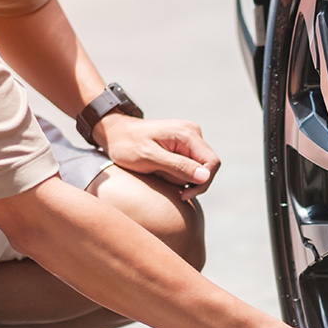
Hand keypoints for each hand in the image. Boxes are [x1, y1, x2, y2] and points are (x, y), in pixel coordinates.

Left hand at [92, 114, 220, 199]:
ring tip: (159, 172)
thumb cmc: (127, 145)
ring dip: (180, 177)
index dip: (203, 183)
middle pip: (206, 167)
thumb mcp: (149, 158)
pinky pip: (190, 166)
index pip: (212, 163)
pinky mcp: (185, 145)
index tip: (183, 194)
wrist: (114, 133)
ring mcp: (190, 138)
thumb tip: (205, 176)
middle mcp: (193, 133)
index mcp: (187, 134)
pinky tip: (161, 170)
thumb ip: (178, 166)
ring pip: (198, 169)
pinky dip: (178, 174)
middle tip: (163, 178)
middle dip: (187, 180)